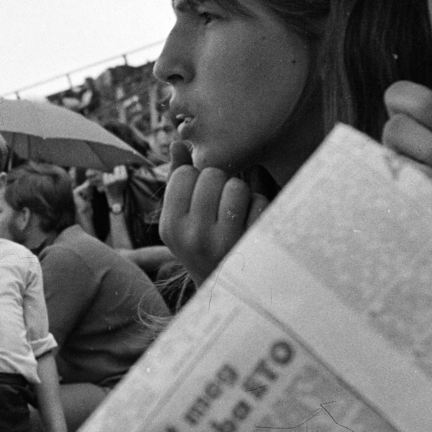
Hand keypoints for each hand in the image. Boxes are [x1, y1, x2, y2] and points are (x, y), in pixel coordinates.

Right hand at [158, 142, 268, 285]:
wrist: (227, 290)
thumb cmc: (202, 244)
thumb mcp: (181, 219)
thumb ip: (178, 179)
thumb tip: (178, 141)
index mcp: (170, 227)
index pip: (184, 174)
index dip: (195, 178)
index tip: (199, 196)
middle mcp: (193, 236)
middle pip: (212, 175)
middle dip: (219, 183)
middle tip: (220, 204)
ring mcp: (224, 242)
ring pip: (237, 186)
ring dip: (241, 194)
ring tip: (236, 213)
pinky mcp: (253, 244)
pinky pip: (260, 202)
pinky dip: (260, 207)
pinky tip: (252, 223)